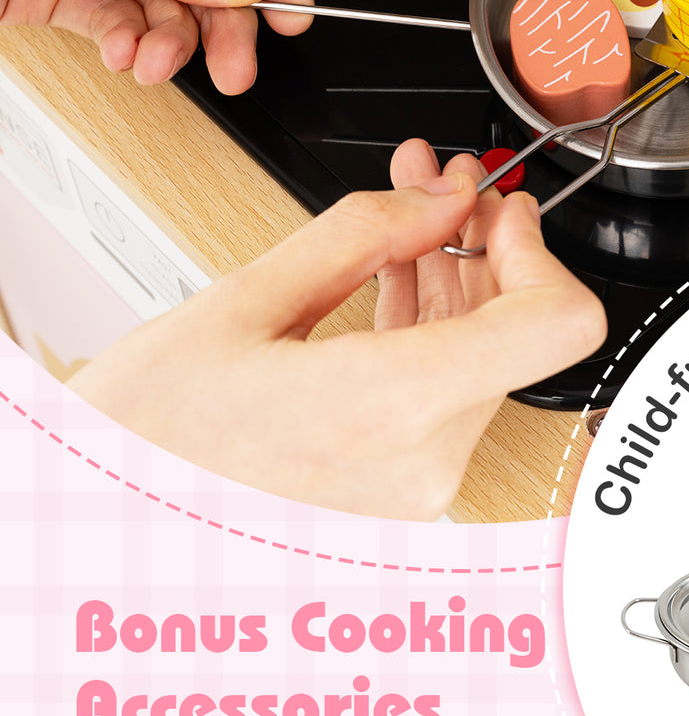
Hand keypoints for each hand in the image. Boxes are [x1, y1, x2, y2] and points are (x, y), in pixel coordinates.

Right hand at [68, 139, 607, 519]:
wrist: (106, 532)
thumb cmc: (147, 435)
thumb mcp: (246, 303)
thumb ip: (365, 235)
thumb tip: (442, 198)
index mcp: (391, 406)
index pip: (555, 325)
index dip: (541, 251)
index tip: (503, 212)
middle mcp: (421, 462)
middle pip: (513, 332)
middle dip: (484, 243)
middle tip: (449, 183)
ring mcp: (413, 487)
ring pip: (479, 358)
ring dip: (457, 277)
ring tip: (416, 211)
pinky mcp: (397, 492)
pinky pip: (442, 393)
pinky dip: (432, 327)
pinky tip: (400, 272)